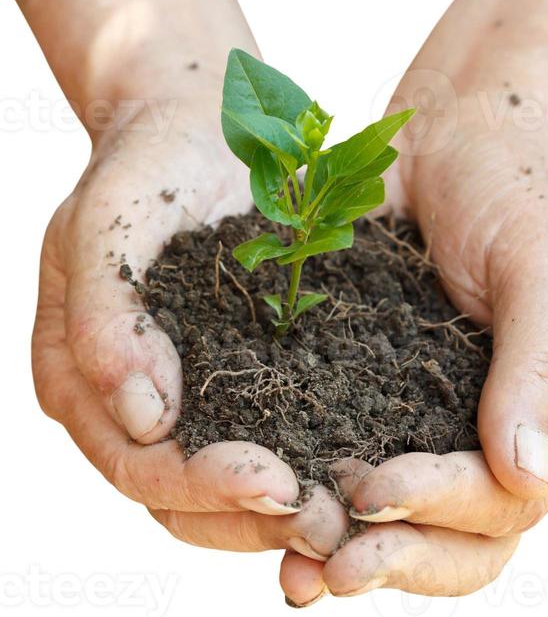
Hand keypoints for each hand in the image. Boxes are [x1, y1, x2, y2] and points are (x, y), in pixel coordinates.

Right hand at [32, 97, 348, 561]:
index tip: (273, 481)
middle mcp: (132, 402)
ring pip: (230, 485)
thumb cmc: (143, 165)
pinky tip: (366, 466)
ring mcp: (191, 391)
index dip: (200, 485)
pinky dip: (315, 458)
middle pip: (182, 497)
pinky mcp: (246, 370)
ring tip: (355, 514)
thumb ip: (107, 315)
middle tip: (329, 523)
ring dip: (289, 510)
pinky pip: (277, 431)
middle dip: (252, 519)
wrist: (196, 123)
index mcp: (82, 378)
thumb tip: (142, 416)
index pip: (135, 463)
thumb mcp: (106, 220)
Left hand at [295, 91, 547, 602]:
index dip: (447, 504)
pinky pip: (360, 451)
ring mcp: (445, 413)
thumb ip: (536, 365)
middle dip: (399, 556)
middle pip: (467, 534)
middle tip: (330, 568)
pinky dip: (321, 490)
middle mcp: (511, 428)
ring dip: (356, 550)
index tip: (376, 489)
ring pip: (412, 515)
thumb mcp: (547, 265)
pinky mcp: (386, 387)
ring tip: (297, 571)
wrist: (461, 129)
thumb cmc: (520, 184)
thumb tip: (526, 480)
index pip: (515, 494)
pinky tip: (274, 507)